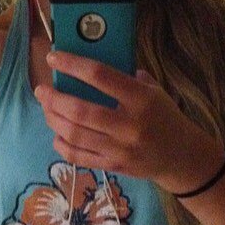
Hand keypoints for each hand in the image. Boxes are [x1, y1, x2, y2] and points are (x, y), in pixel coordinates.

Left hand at [34, 51, 221, 191]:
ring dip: (53, 119)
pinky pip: (78, 156)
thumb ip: (124, 76)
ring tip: (46, 108)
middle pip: (80, 111)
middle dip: (54, 99)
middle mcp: (129, 125)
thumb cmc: (164, 116)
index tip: (54, 57)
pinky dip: (62, 144)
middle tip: (41, 90)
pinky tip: (57, 134)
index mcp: (141, 99)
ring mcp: (120, 149)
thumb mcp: (153, 90)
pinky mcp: (113, 167)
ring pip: (75, 134)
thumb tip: (88, 62)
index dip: (72, 65)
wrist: (182, 157)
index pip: (100, 76)